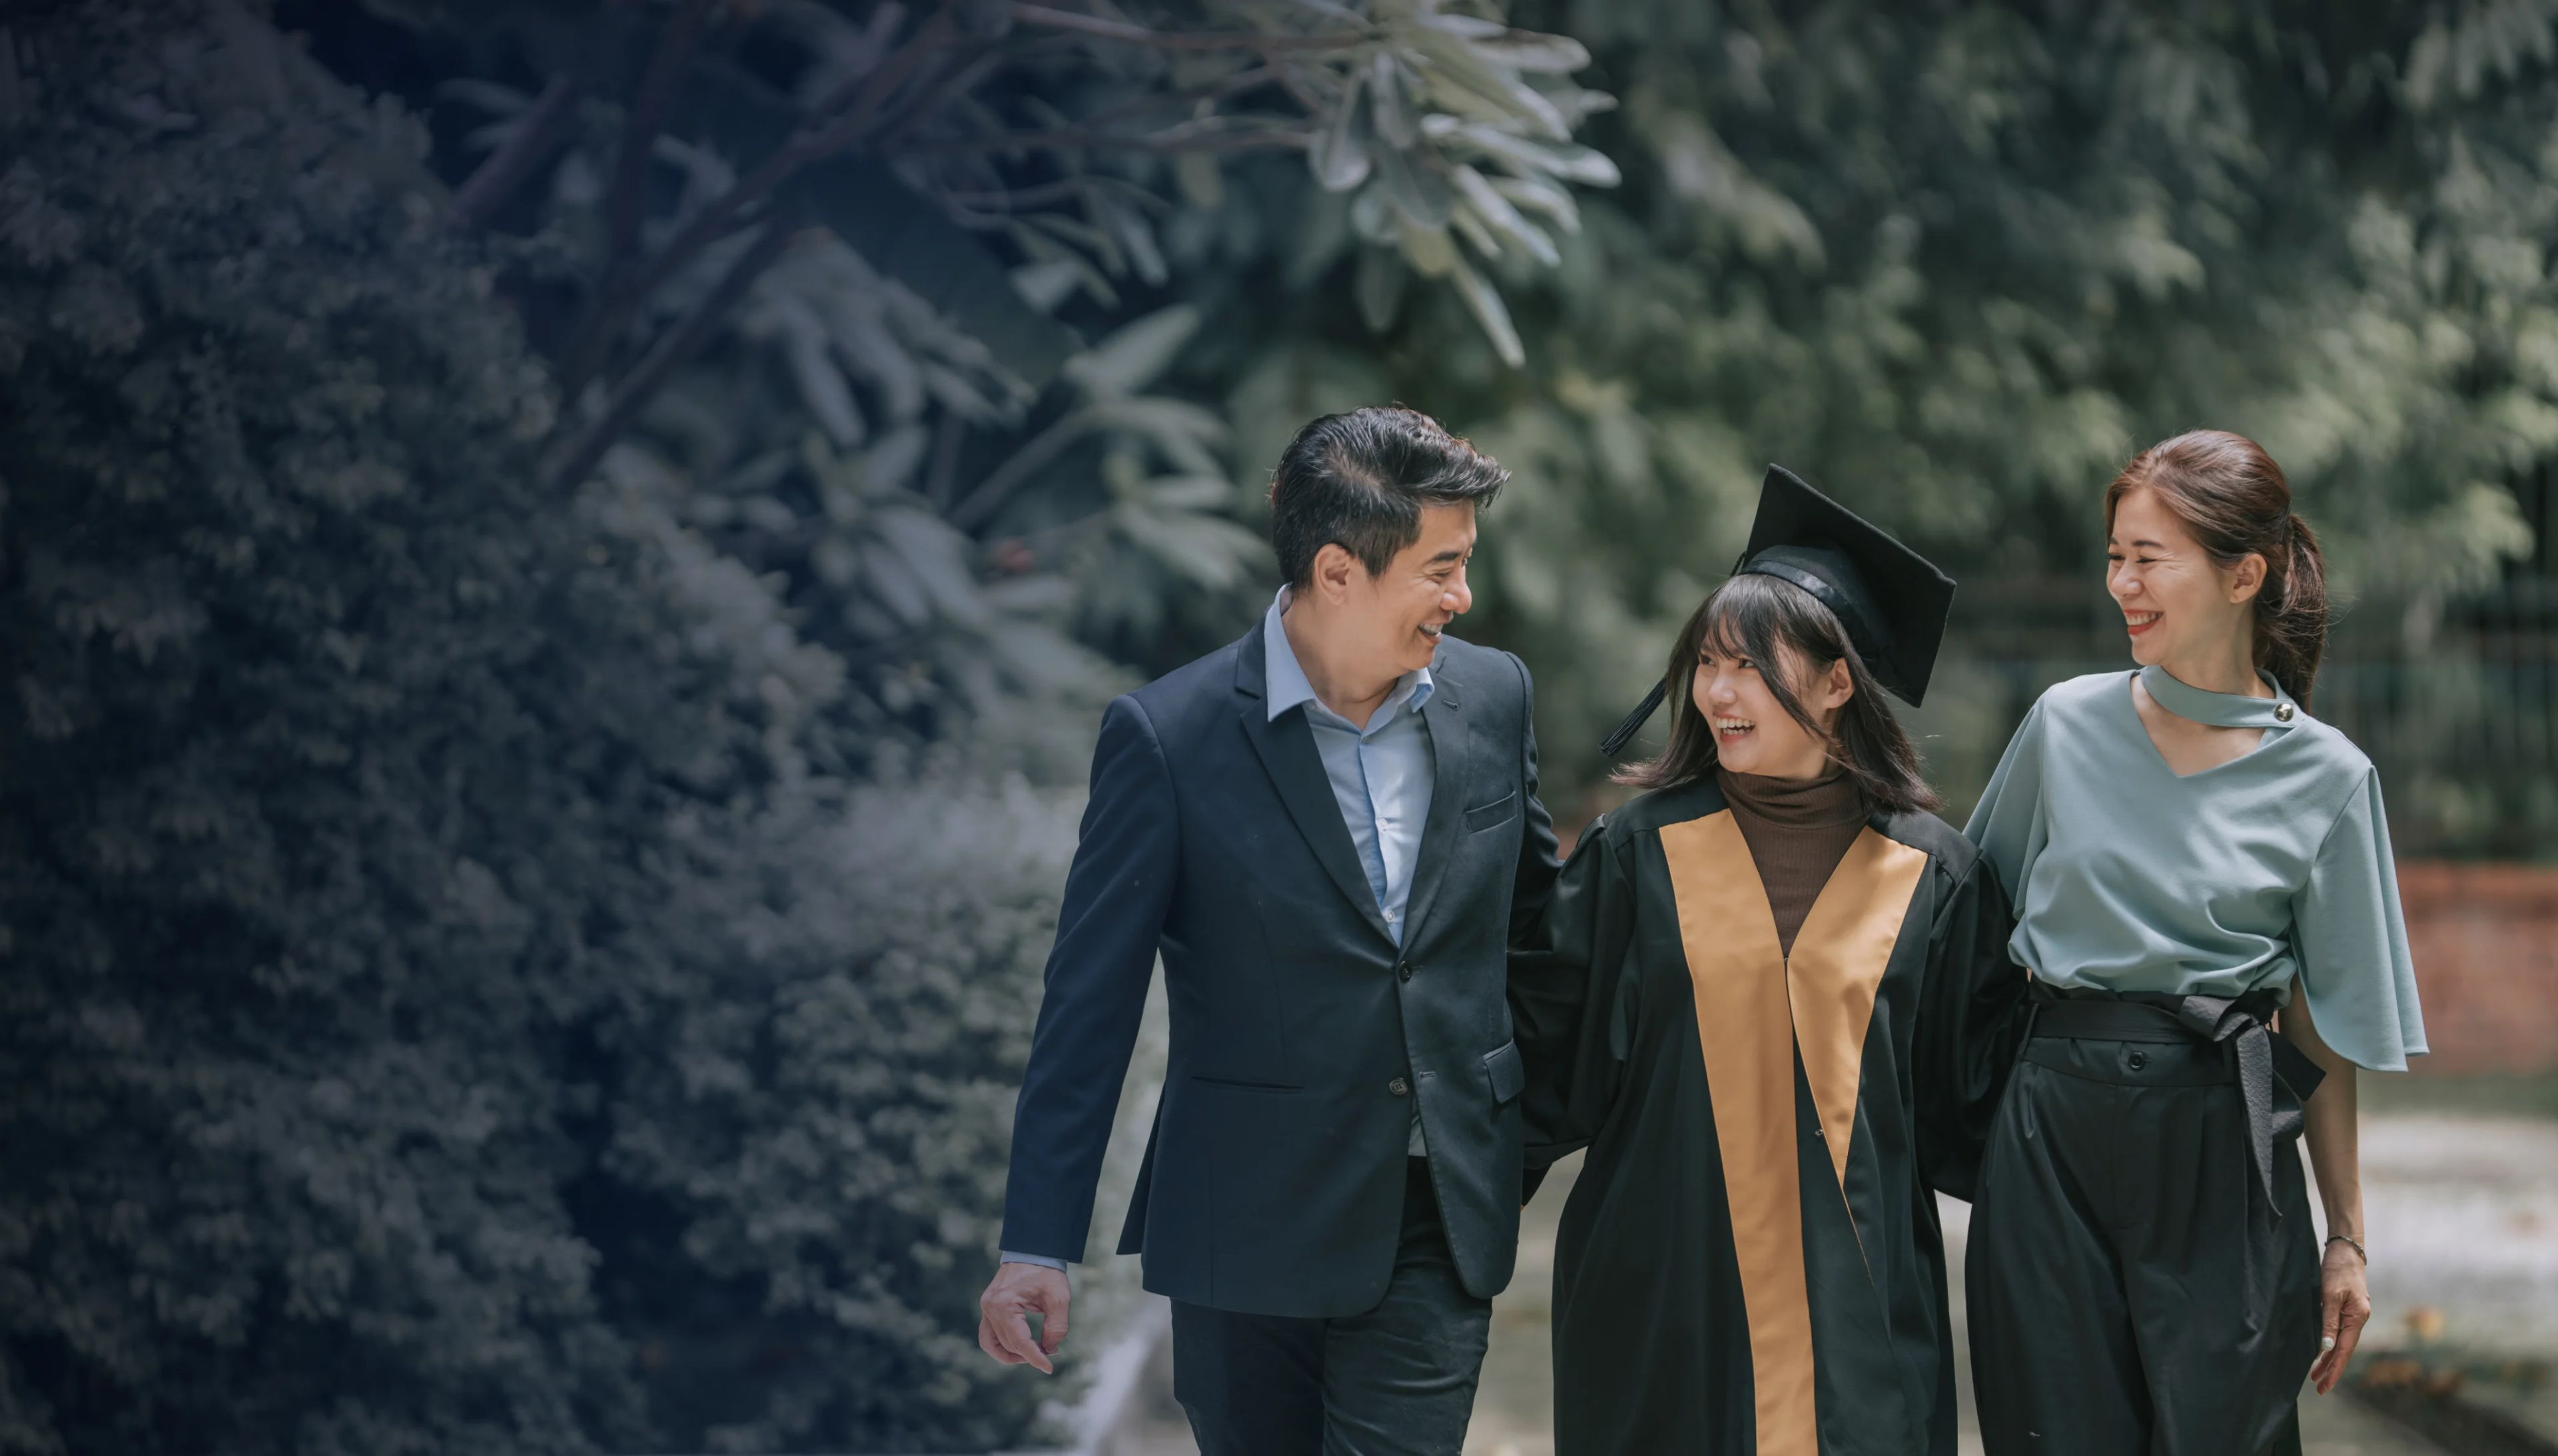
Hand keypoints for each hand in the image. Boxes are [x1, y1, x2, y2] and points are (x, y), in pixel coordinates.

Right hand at [977, 1262, 1070, 1373]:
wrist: (1034, 1249)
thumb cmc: (1047, 1272)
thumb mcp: (1059, 1299)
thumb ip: (1056, 1328)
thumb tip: (1048, 1350)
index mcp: (1004, 1304)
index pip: (1019, 1342)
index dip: (1035, 1358)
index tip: (1049, 1368)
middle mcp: (990, 1307)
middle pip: (1008, 1344)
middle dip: (1028, 1354)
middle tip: (1049, 1354)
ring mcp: (986, 1307)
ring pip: (991, 1344)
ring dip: (1010, 1355)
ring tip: (1031, 1355)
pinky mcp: (988, 1307)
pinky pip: (988, 1335)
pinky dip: (1001, 1345)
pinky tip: (1019, 1348)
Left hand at [2308, 1239, 2370, 1394]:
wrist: (2346, 1249)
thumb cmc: (2338, 1269)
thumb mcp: (2330, 1294)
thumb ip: (2329, 1320)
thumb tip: (2327, 1347)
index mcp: (2358, 1318)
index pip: (2345, 1351)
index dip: (2335, 1370)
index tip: (2324, 1385)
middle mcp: (2358, 1319)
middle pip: (2344, 1351)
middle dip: (2331, 1370)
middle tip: (2318, 1388)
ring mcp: (2354, 1315)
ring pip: (2341, 1343)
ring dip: (2329, 1359)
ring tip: (2315, 1375)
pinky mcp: (2347, 1309)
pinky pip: (2339, 1333)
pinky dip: (2330, 1345)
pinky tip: (2322, 1352)